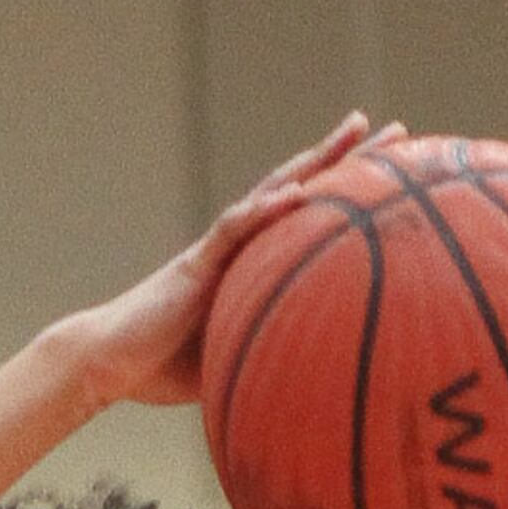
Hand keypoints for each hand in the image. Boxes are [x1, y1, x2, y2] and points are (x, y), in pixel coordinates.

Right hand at [68, 117, 388, 410]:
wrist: (109, 362)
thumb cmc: (163, 367)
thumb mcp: (237, 359)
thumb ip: (273, 352)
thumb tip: (322, 379)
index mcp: (253, 264)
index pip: (311, 217)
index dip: (353, 193)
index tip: (397, 172)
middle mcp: (241, 245)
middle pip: (304, 187)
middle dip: (351, 157)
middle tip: (398, 129)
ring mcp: (219, 249)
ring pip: (274, 191)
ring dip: (315, 161)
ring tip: (353, 130)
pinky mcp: (195, 264)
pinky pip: (233, 230)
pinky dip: (265, 210)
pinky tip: (297, 193)